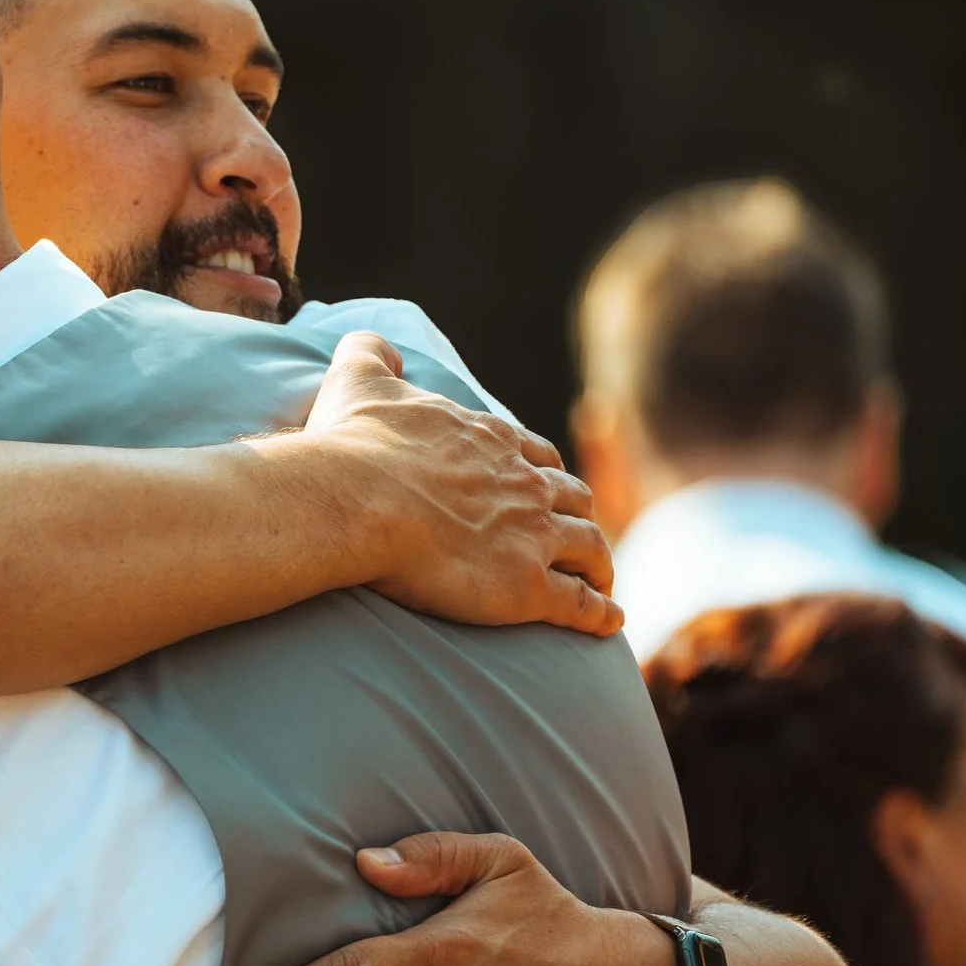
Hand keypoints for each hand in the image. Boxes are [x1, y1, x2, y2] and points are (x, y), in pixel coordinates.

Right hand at [298, 332, 619, 636]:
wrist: (355, 499)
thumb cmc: (355, 444)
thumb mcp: (359, 380)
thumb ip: (370, 353)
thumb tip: (374, 343)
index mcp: (490, 440)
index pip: (534, 454)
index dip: (540, 471)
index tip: (541, 486)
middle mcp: (524, 483)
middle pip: (572, 496)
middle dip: (578, 513)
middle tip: (572, 532)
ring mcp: (532, 535)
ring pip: (589, 547)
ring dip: (601, 563)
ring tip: (603, 580)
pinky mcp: (527, 587)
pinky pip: (580, 604)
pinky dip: (601, 613)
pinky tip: (610, 622)